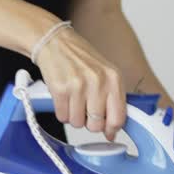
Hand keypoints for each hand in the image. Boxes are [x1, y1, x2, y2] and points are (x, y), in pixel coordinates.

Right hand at [33, 26, 126, 141]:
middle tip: (84, 108)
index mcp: (113, 78)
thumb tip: (112, 130)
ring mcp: (78, 86)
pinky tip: (63, 97)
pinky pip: (62, 117)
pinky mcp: (60, 89)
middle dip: (89, 122)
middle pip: (96, 125)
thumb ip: (113, 99)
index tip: (108, 132)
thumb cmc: (80, 58)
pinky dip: (61, 111)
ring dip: (73, 116)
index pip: (118, 117)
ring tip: (72, 99)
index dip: (111, 129)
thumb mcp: (105, 72)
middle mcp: (98, 82)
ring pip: (77, 123)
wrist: (55, 42)